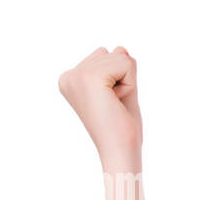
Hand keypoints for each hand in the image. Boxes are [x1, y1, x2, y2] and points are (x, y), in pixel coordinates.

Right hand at [57, 46, 142, 170]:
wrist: (119, 151)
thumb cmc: (121, 128)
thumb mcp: (121, 89)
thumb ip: (120, 66)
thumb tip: (120, 48)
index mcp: (71, 79)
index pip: (107, 57)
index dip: (119, 80)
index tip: (110, 103)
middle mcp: (69, 75)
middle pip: (113, 54)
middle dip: (124, 79)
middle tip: (114, 105)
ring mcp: (77, 75)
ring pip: (120, 56)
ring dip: (127, 82)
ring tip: (115, 104)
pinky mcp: (90, 78)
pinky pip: (126, 62)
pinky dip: (130, 83)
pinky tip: (117, 102)